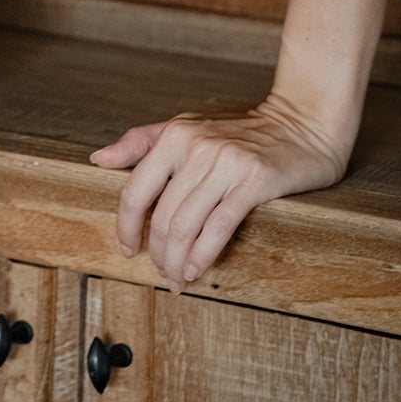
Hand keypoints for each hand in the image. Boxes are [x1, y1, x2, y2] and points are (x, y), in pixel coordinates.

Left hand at [87, 93, 350, 290]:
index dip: (127, 226)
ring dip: (177, 259)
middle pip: (162, 215)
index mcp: (174, 134)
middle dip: (156, 251)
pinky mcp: (253, 182)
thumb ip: (141, 142)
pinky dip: (202, 254)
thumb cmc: (240, 132)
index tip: (128, 248)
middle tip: (159, 271)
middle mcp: (196, 147)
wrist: (301, 125)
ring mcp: (225, 164)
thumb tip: (98, 159)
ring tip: (175, 276)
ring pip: (187, 225)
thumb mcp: (186, 127)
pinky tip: (195, 270)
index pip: (136, 189)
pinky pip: (218, 227)